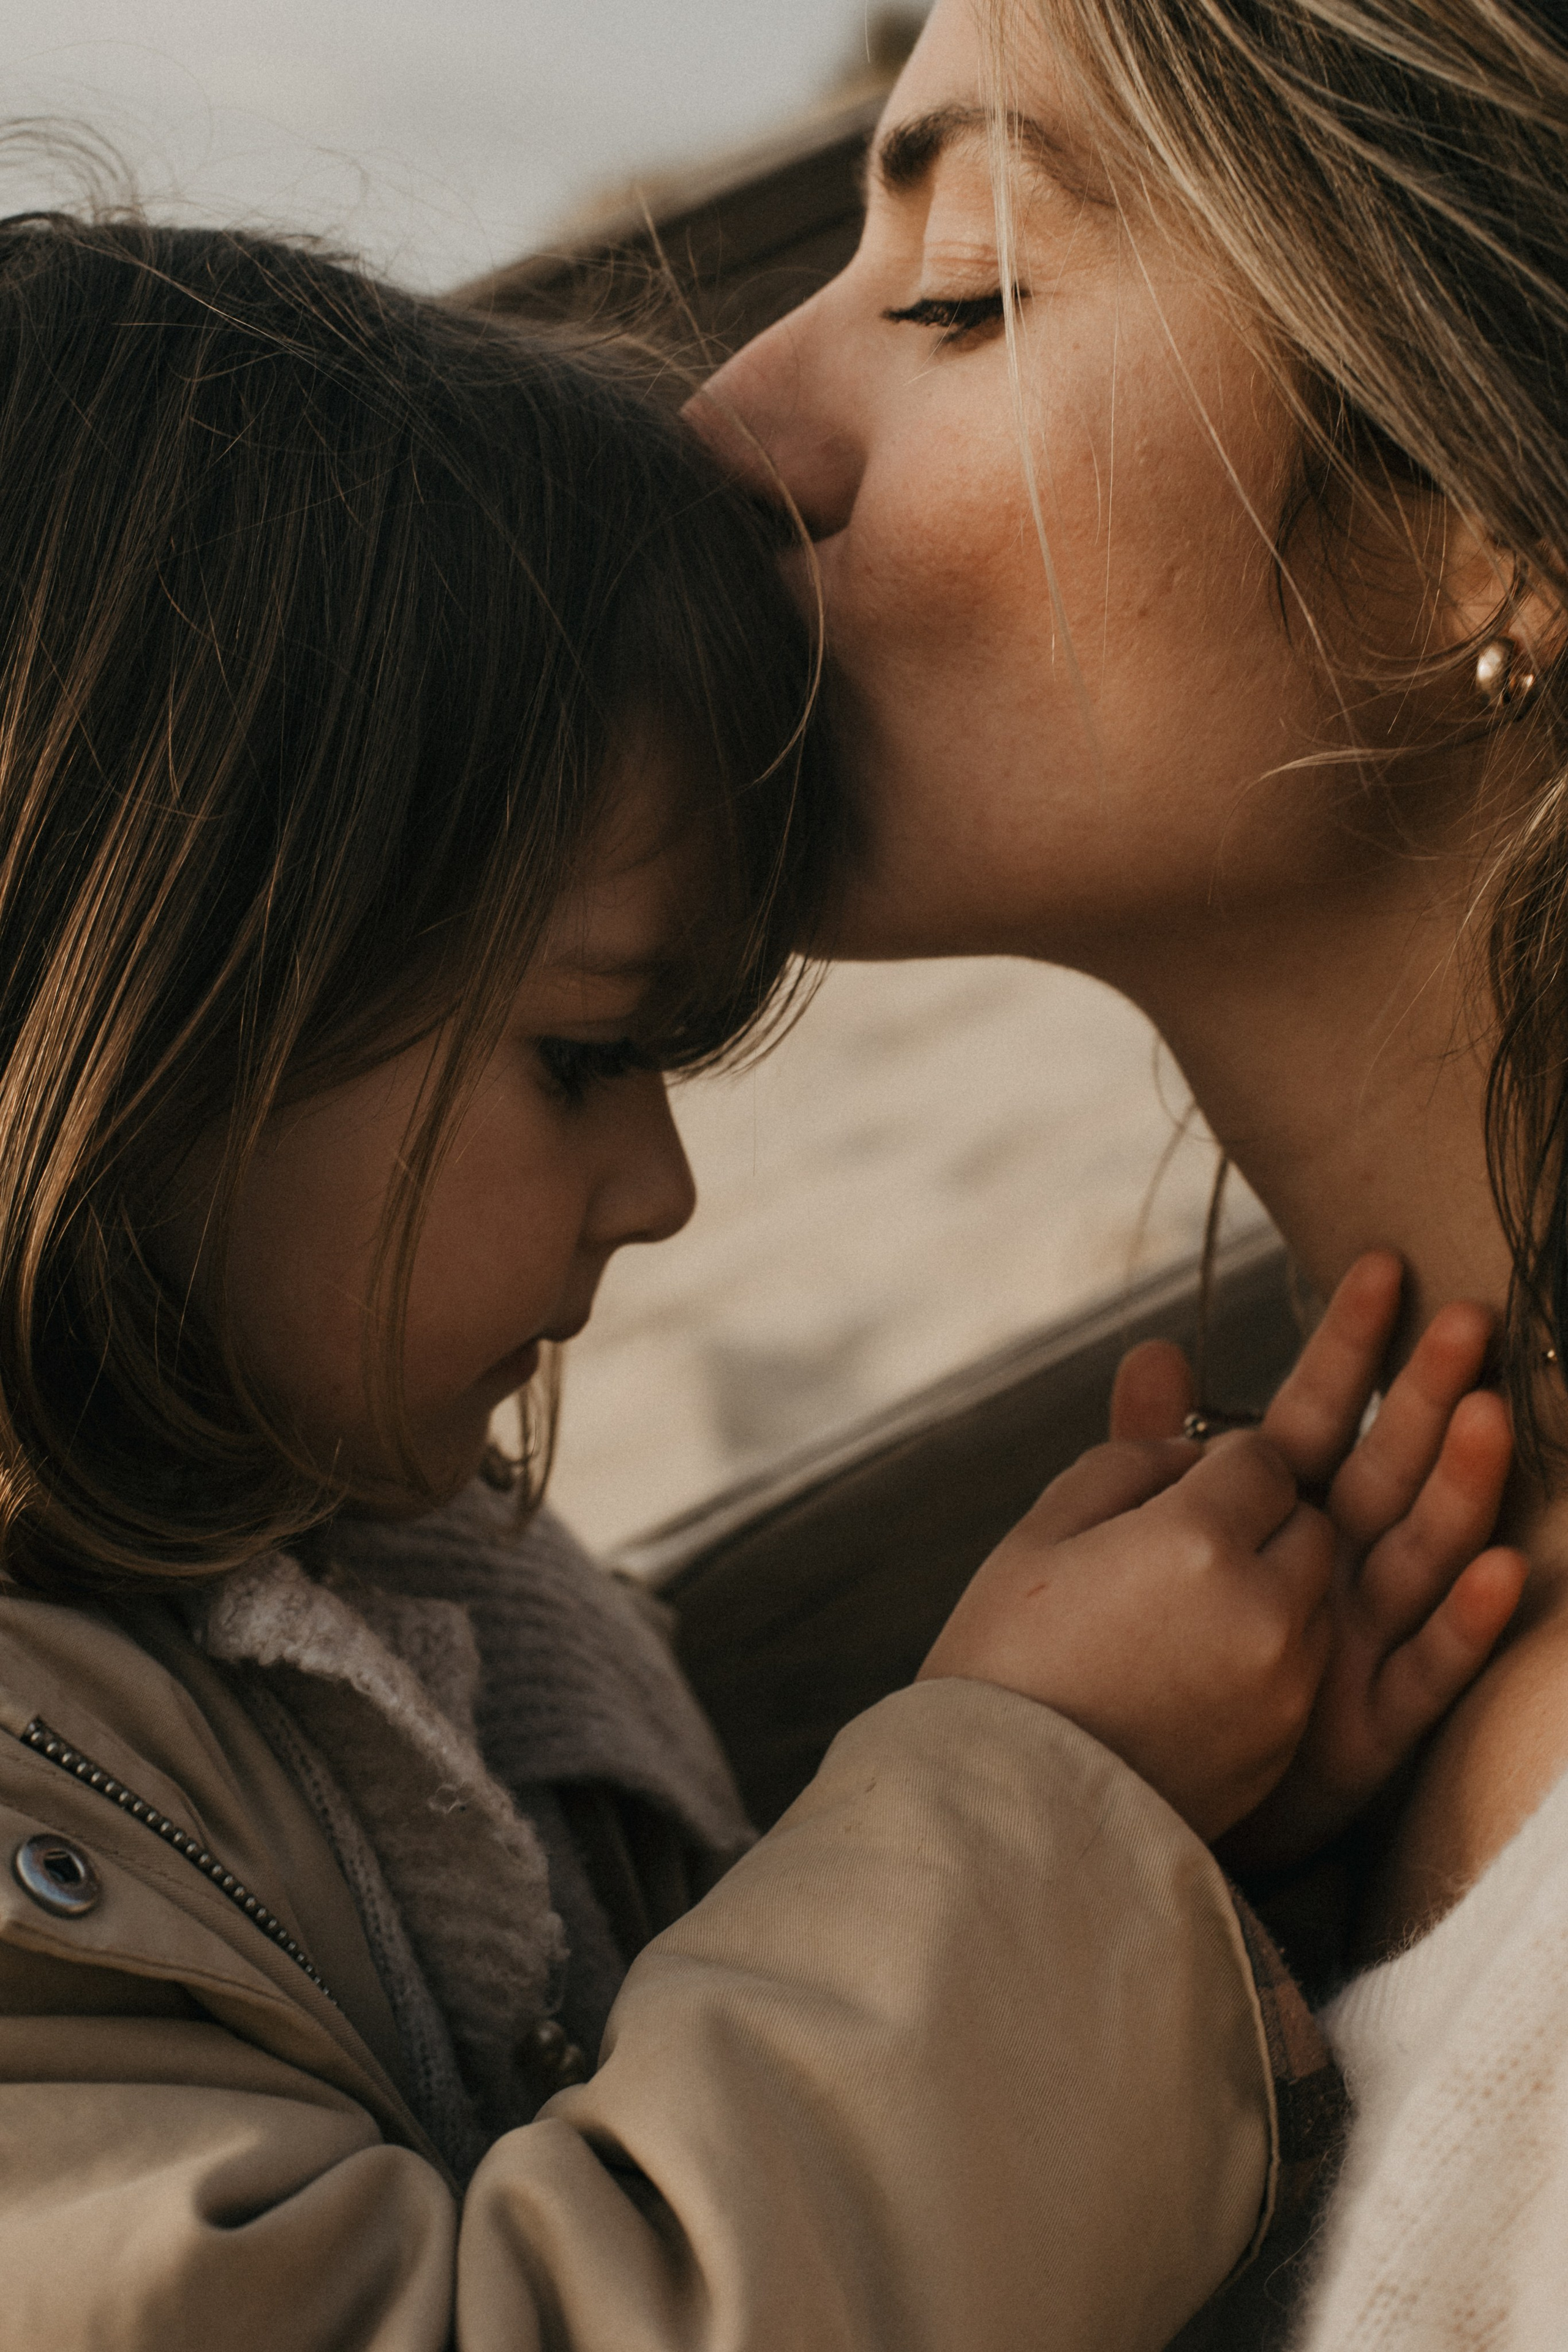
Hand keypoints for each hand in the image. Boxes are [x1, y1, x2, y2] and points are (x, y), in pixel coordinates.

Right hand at [918, 1429, 1334, 1840]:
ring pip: (1316, 1600)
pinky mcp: (1284, 1748)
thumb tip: (1188, 1451)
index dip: (1217, 1463)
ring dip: (1273, 1588)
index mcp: (1196, 1542)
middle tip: (1186, 1547)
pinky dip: (1269, 1657)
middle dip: (1261, 1520)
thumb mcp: (1039, 1533)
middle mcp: (1262, 1611)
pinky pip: (1304, 1671)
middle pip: (1308, 1524)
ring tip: (1185, 1615)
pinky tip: (1192, 1673)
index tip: (1176, 1486)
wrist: (1004, 1810)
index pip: (1261, 1458)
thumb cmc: (1005, 1662)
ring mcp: (1283, 1687)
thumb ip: (1124, 1462)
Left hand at [1111, 1252, 1526, 1865]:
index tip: (1379, 1266)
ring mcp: (1357, 1648)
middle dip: (1425, 1393)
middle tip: (1470, 1314)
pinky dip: (1467, 1622)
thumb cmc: (1138, 1668)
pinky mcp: (1368, 1729)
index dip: (1346, 1346)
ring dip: (1460, 1487)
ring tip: (1490, 1417)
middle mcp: (1328, 1574)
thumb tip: (1155, 1349)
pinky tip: (1505, 1567)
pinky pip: (1426, 1670)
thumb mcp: (1134, 1546)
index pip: (1314, 1416)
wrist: (1123, 1801)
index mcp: (1270, 1523)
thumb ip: (1147, 1455)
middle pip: (1385, 1470)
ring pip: (1421, 1555)